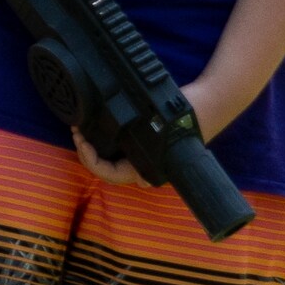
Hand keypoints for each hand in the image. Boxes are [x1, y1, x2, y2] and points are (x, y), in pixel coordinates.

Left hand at [74, 67, 243, 188]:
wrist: (208, 102)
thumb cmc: (187, 119)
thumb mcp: (165, 135)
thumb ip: (151, 159)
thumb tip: (140, 182)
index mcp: (150, 170)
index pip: (109, 176)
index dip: (90, 161)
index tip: (81, 140)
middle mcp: (143, 166)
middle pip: (104, 168)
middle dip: (86, 151)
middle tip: (76, 131)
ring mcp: (141, 154)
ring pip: (108, 158)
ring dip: (92, 145)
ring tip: (80, 128)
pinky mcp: (141, 142)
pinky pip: (116, 147)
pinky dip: (102, 139)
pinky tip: (93, 127)